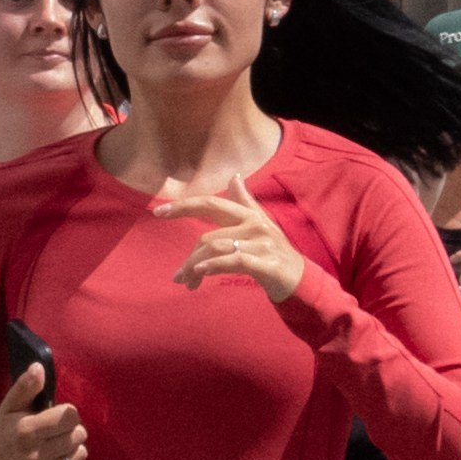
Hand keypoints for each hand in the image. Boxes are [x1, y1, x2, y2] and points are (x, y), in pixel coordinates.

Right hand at [0, 362, 88, 459]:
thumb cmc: (5, 430)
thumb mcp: (11, 406)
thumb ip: (26, 386)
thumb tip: (39, 367)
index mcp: (26, 431)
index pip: (70, 417)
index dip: (67, 414)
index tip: (57, 416)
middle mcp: (34, 456)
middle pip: (78, 436)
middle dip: (71, 430)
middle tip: (55, 432)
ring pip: (80, 455)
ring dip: (71, 449)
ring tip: (54, 448)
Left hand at [164, 176, 305, 305]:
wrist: (302, 280)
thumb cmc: (276, 253)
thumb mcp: (261, 224)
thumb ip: (245, 201)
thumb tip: (234, 176)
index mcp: (249, 215)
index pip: (211, 203)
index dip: (184, 205)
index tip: (158, 211)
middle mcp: (255, 225)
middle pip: (208, 237)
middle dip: (188, 259)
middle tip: (178, 278)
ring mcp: (262, 244)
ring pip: (216, 249)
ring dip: (195, 268)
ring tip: (187, 283)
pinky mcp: (268, 263)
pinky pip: (233, 261)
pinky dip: (213, 266)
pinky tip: (200, 273)